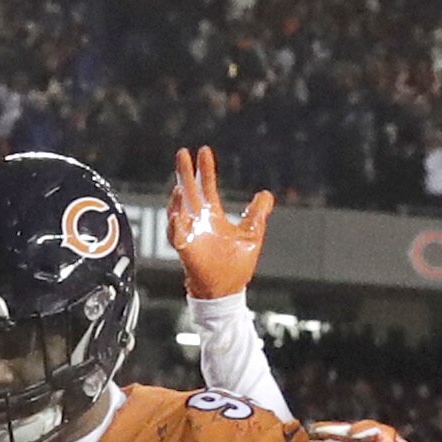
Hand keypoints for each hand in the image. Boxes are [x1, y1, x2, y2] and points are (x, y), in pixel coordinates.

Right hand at [169, 147, 272, 302]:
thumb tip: (266, 194)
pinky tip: (177, 215)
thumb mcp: (252, 234)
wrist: (228, 290)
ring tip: (180, 186)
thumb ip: (257, 213)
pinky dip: (176, 225)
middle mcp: (199, 222)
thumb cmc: (236, 265)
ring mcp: (190, 235)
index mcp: (213, 216)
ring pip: (178, 212)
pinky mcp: (186, 251)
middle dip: (185, 174)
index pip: (207, 187)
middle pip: (189, 192)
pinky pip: (177, 236)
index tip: (204, 150)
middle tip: (182, 153)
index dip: (206, 170)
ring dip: (178, 199)